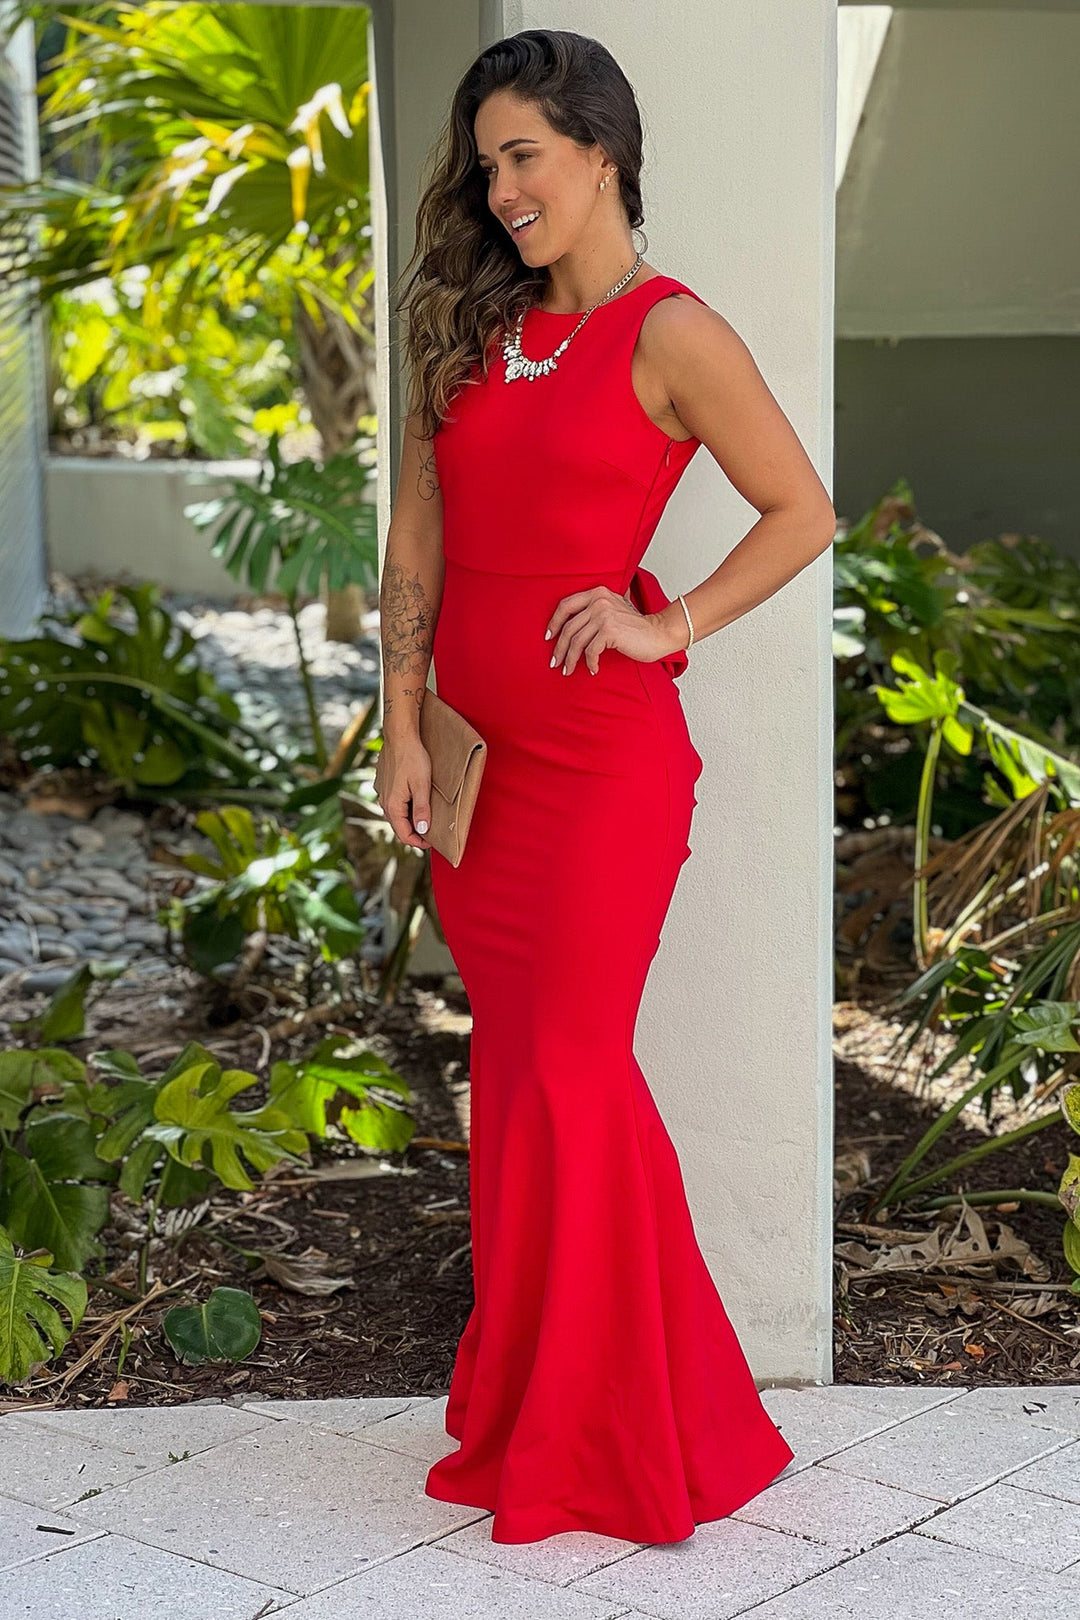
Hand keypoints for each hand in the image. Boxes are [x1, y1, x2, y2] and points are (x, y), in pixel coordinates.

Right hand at [374, 734, 433, 850]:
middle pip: (398, 825)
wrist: (399, 736)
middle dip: (413, 832)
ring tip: (423, 818)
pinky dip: (403, 806)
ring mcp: (381, 791)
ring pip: (395, 813)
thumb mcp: (422, 785)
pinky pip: (392, 801)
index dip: (418, 842)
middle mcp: (384, 801)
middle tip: (430, 833)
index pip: (403, 834)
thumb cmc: (413, 758)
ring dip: (408, 819)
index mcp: (393, 805)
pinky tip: (414, 799)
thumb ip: (422, 810)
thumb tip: (423, 831)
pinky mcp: (383, 782)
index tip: (431, 843)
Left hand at [544, 586, 684, 675]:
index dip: (554, 623)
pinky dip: (590, 663)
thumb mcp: (613, 609)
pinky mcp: (610, 631)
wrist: (659, 633)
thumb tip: (567, 627)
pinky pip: (591, 651)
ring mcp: (604, 615)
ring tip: (568, 670)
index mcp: (597, 593)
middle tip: (555, 663)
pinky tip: (593, 669)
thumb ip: (594, 609)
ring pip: (577, 641)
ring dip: (570, 659)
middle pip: (569, 627)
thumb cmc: (635, 627)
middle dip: (559, 648)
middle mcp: (599, 601)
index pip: (565, 605)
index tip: (549, 637)